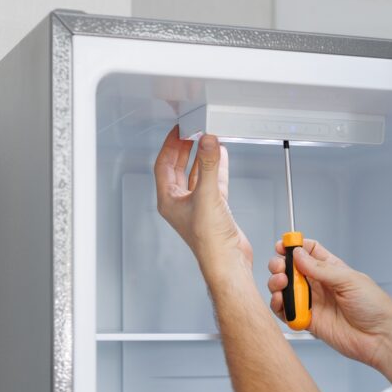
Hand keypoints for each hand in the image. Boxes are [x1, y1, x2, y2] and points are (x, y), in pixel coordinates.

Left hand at [154, 127, 252, 271]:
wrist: (227, 261)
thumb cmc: (209, 242)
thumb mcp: (208, 196)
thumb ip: (209, 166)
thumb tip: (208, 142)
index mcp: (169, 200)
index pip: (163, 165)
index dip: (170, 145)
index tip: (178, 130)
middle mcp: (181, 203)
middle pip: (178, 168)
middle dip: (184, 149)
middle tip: (191, 132)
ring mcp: (197, 206)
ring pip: (196, 174)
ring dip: (201, 157)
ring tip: (206, 141)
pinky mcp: (214, 209)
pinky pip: (213, 182)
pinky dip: (216, 169)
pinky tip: (221, 158)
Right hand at [267, 239, 391, 381]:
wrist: (380, 337)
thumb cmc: (375, 307)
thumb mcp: (349, 280)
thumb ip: (321, 268)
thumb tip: (298, 256)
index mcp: (332, 269)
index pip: (308, 252)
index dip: (294, 247)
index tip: (283, 245)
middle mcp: (320, 285)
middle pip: (292, 269)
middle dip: (281, 265)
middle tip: (281, 268)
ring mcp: (313, 303)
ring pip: (286, 290)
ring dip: (277, 285)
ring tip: (280, 284)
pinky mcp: (308, 321)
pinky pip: (287, 312)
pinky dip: (279, 307)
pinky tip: (281, 302)